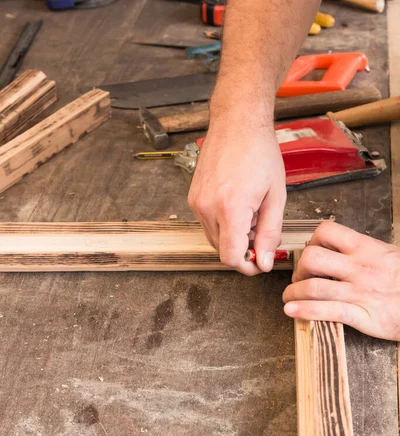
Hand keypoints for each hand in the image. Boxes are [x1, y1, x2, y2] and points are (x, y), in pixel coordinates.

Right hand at [188, 115, 286, 275]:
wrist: (237, 122)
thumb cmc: (259, 152)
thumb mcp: (276, 196)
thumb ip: (270, 233)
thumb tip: (265, 261)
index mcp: (231, 208)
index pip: (231, 257)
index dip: (247, 266)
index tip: (259, 262)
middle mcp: (208, 208)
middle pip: (222, 250)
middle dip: (244, 250)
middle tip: (262, 232)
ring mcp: (197, 203)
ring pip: (214, 239)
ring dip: (233, 237)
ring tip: (252, 216)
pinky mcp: (193, 198)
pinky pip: (207, 224)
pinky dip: (223, 224)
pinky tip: (239, 207)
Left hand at [283, 221, 399, 340]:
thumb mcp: (391, 257)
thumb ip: (366, 253)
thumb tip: (342, 249)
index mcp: (368, 248)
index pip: (327, 232)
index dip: (310, 242)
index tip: (309, 255)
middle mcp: (361, 267)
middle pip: (312, 258)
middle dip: (298, 270)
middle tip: (299, 280)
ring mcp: (360, 292)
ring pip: (313, 287)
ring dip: (293, 293)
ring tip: (289, 299)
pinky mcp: (363, 315)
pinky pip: (326, 311)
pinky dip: (303, 311)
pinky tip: (291, 312)